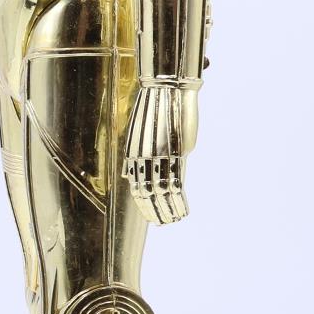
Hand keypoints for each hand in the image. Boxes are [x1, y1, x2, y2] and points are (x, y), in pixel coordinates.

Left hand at [123, 84, 197, 223]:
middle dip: (154, 212)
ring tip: (172, 220)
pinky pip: (176, 183)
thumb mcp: (141, 135)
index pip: (135, 186)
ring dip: (167, 210)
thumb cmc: (157, 112)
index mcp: (134, 153)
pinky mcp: (176, 152)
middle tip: (161, 224)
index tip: (149, 216)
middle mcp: (144, 157)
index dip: (142, 204)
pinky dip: (179, 201)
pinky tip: (183, 210)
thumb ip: (136, 158)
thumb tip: (129, 176)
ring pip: (161, 192)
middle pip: (146, 193)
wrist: (169, 89)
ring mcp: (160, 156)